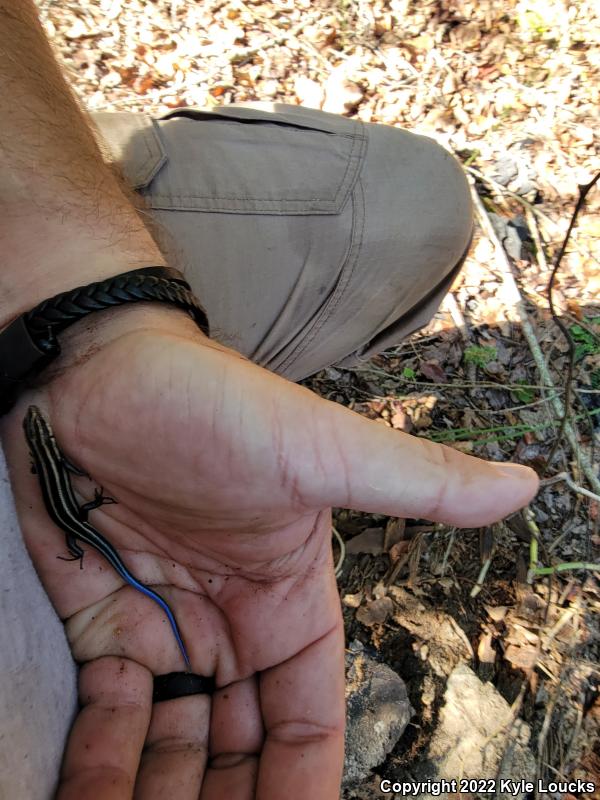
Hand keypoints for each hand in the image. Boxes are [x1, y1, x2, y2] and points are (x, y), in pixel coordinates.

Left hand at [3, 307, 537, 798]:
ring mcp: (161, 626)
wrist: (97, 370)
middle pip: (235, 752)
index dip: (300, 788)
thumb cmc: (215, 406)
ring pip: (169, 745)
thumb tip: (523, 487)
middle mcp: (228, 625)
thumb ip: (417, 484)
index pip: (306, 724)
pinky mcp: (98, 619)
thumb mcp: (321, 450)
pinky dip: (101, 759)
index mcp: (289, 603)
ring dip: (156, 795)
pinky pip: (104, 714)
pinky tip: (89, 788)